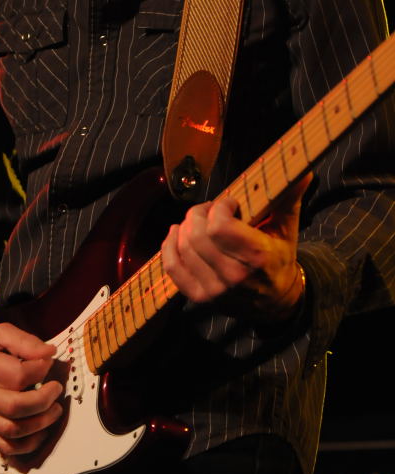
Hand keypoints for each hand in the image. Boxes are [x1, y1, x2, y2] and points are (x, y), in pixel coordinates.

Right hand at [0, 323, 62, 457]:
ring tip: (54, 410)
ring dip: (40, 424)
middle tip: (56, 389)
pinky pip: (5, 446)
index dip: (41, 370)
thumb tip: (50, 353)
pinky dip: (27, 445)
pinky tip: (40, 432)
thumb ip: (25, 341)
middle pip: (16, 406)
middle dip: (44, 400)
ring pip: (12, 430)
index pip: (18, 375)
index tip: (48, 362)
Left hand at [161, 174, 311, 320]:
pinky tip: (177, 234)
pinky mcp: (199, 297)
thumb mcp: (286, 229)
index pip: (219, 226)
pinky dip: (169, 245)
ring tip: (199, 223)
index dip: (220, 207)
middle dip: (199, 213)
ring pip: (183, 247)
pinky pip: (172, 266)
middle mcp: (234, 275)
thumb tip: (304, 171)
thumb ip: (288, 199)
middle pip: (197, 234)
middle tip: (210, 211)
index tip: (229, 204)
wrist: (276, 301)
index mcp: (257, 256)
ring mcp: (215, 289)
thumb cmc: (278, 259)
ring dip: (186, 226)